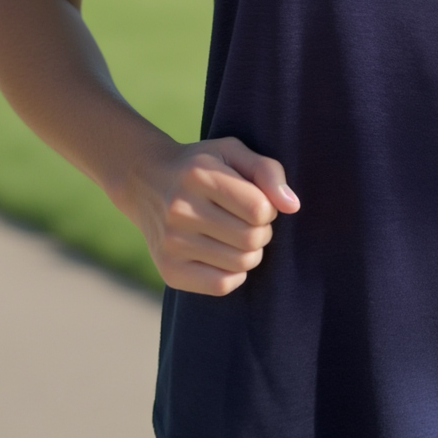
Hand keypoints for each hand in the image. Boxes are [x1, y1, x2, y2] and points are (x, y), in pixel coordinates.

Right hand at [126, 135, 299, 295]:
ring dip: (251, 252)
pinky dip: (234, 274)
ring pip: (240, 263)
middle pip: (252, 238)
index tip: (259, 202)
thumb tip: (292, 206)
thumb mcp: (232, 152)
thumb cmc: (200, 166)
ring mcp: (171, 243)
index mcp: (199, 175)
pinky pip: (221, 286)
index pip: (259, 208)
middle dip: (262, 231)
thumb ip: (267, 171)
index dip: (269, 208)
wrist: (145, 180)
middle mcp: (180, 209)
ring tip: (238, 236)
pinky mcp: (168, 269)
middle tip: (249, 221)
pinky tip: (226, 255)